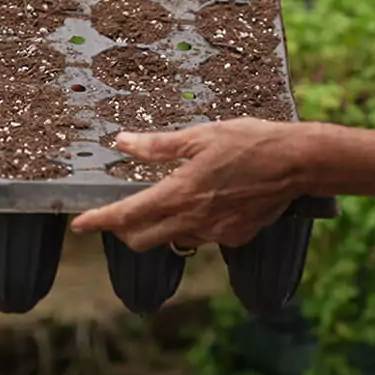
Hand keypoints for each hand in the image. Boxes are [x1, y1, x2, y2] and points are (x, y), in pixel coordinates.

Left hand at [71, 119, 303, 250]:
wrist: (295, 163)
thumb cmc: (249, 142)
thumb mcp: (201, 135)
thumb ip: (159, 145)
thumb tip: (122, 142)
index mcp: (180, 193)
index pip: (127, 215)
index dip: (99, 221)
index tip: (79, 224)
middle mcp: (193, 220)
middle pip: (143, 240)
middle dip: (126, 230)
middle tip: (122, 212)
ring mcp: (215, 233)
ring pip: (175, 238)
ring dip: (164, 225)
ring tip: (174, 198)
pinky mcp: (235, 237)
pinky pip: (206, 235)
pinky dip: (199, 222)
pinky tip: (213, 200)